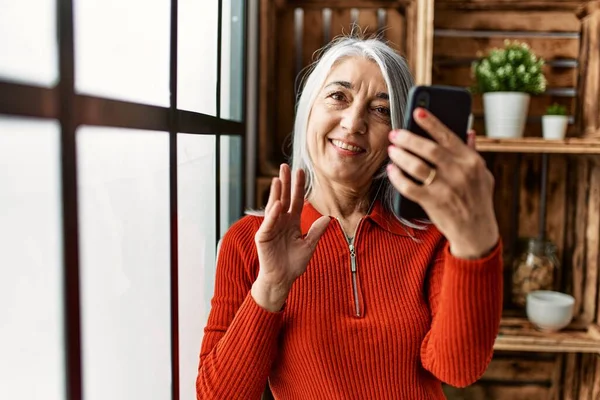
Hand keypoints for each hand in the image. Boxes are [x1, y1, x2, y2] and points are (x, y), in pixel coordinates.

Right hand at [251, 164, 329, 310]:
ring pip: (274, 206)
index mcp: (292, 222)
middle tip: (285, 166)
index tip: (301, 171)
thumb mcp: (309, 246)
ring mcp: (271, 228)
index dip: (299, 187)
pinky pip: (269, 223)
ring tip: (278, 178)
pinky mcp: (263, 236)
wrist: (282, 279)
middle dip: (285, 182)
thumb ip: (316, 232)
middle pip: (283, 198)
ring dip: (276, 193)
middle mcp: (281, 221)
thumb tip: (328, 218)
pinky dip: (273, 213)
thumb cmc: (293, 264)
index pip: (296, 200)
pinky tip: (277, 203)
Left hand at [386, 108, 498, 258]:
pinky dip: (398, 177)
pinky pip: (409, 186)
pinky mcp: (433, 203)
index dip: (431, 122)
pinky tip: (392, 170)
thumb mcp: (483, 175)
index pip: (448, 136)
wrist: (476, 231)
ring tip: (391, 150)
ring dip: (400, 155)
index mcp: (472, 162)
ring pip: (416, 166)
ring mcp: (446, 188)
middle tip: (395, 133)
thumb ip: (473, 153)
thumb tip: (469, 131)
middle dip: (408, 138)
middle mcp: (459, 173)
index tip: (417, 111)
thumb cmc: (478, 200)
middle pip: (428, 149)